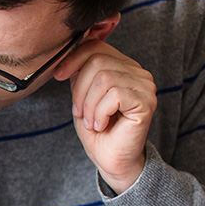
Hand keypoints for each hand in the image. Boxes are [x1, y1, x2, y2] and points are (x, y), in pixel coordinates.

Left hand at [54, 38, 156, 193]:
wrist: (110, 159)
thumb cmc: (97, 129)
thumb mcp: (81, 95)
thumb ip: (79, 72)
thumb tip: (67, 52)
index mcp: (123, 66)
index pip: (96, 46)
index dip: (73, 58)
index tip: (58, 75)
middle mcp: (138, 73)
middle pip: (97, 61)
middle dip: (79, 89)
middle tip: (79, 112)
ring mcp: (145, 86)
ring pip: (104, 78)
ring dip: (89, 104)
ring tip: (91, 121)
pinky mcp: (146, 102)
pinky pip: (114, 95)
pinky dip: (99, 112)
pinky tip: (101, 125)